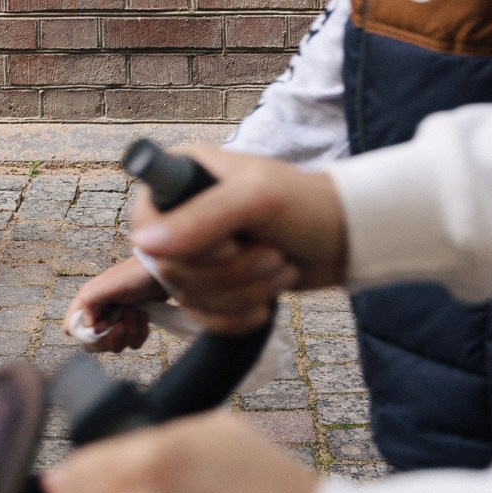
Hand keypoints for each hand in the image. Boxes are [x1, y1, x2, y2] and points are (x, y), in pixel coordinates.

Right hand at [67, 257, 170, 352]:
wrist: (161, 274)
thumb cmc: (132, 275)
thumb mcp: (107, 286)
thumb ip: (89, 303)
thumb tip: (87, 326)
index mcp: (87, 302)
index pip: (73, 328)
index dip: (84, 335)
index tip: (100, 328)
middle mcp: (99, 313)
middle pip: (95, 343)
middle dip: (111, 338)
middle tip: (122, 325)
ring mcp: (117, 321)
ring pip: (116, 345)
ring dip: (129, 332)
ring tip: (136, 312)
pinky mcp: (132, 326)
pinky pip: (132, 343)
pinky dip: (140, 334)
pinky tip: (144, 317)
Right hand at [131, 145, 348, 334]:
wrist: (346, 240)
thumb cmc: (308, 204)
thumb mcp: (257, 199)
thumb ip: (201, 217)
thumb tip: (145, 243)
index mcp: (181, 176)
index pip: (146, 222)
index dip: (183, 245)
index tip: (229, 244)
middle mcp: (180, 212)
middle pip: (171, 267)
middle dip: (230, 271)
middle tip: (270, 252)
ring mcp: (196, 251)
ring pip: (189, 295)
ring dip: (243, 291)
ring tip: (278, 265)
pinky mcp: (212, 284)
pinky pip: (203, 316)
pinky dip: (238, 314)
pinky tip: (266, 299)